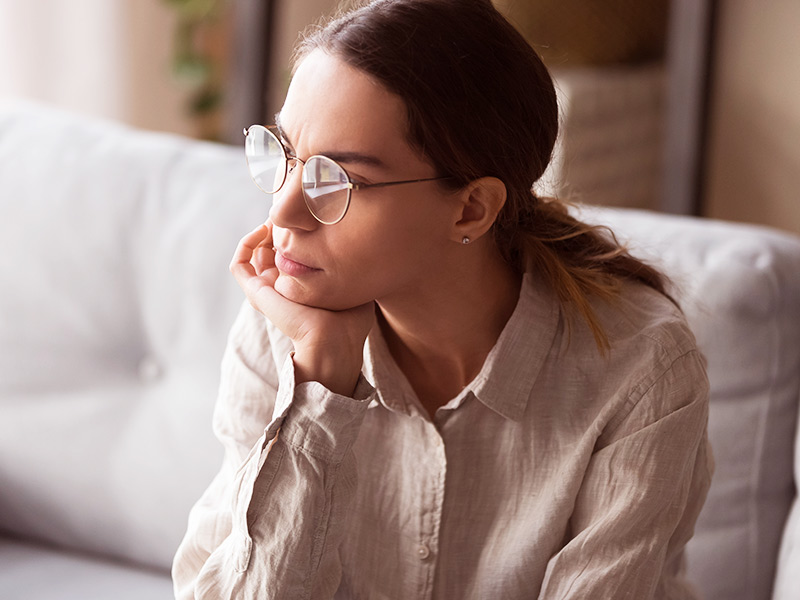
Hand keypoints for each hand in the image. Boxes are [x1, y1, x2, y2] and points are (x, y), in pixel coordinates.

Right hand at [230, 222, 374, 395]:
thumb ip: (349, 267)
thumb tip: (359, 244)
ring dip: (261, 232)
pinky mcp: (257, 293)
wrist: (335, 341)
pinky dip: (246, 244)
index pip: (289, 254)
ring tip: (277, 218)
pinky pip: (239, 265)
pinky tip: (263, 230)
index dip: (295, 233)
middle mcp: (282, 288)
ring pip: (253, 254)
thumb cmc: (350, 320)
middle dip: (278, 228)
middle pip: (270, 250)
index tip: (308, 218)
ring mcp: (267, 290)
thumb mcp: (353, 284)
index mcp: (301, 287)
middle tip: (291, 213)